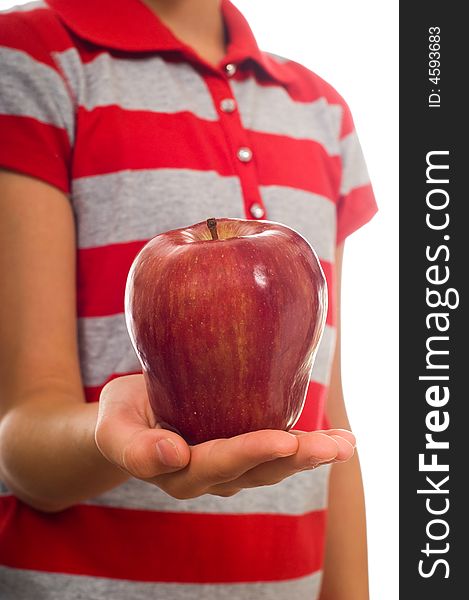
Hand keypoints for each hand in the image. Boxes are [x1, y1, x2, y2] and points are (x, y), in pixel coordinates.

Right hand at [95, 374, 354, 499]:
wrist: (127, 421)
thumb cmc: (120, 416)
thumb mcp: (113, 426)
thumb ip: (134, 446)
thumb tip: (172, 455)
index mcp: (178, 473)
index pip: (218, 464)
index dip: (250, 452)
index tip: (281, 439)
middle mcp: (209, 477)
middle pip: (258, 470)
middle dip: (297, 457)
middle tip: (335, 446)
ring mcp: (229, 469)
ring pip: (275, 467)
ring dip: (311, 455)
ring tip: (345, 443)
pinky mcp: (242, 453)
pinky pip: (277, 454)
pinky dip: (307, 447)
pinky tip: (336, 438)